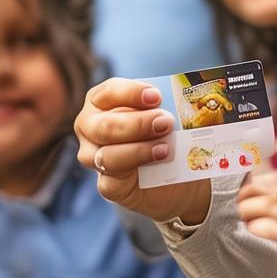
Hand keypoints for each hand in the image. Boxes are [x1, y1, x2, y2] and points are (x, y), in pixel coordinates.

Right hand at [74, 78, 210, 223]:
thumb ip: (170, 106)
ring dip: (138, 150)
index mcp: (102, 101)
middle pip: (105, 125)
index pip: (110, 92)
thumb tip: (186, 99)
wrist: (178, 175)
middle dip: (138, 124)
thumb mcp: (170, 114)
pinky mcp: (107, 185)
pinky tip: (158, 163)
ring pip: (106, 156)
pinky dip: (136, 172)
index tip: (156, 97)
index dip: (132, 93)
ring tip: (165, 148)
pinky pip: (112, 181)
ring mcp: (94, 157)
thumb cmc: (168, 133)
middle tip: (166, 123)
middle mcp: (91, 127)